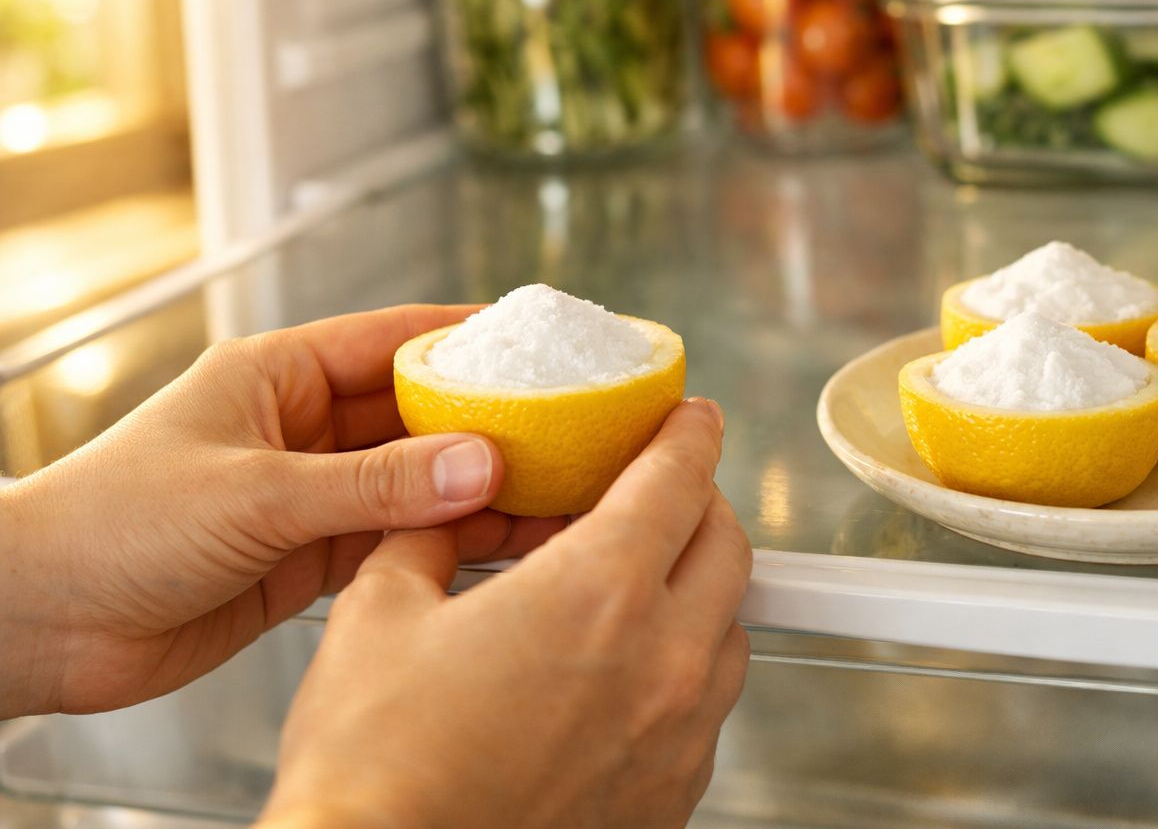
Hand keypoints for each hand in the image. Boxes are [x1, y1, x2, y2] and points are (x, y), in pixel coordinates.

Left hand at [0, 306, 563, 717]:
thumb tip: (478, 463)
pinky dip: (446, 542)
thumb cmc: (110, 524)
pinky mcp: (310, 556)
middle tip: (570, 426)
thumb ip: (373, 484)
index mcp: (280, 376)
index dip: (473, 334)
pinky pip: (396, 538)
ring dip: (477, 487)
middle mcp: (303, 428)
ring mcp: (310, 494)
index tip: (542, 338)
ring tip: (555, 489)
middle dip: (491, 419)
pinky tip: (499, 542)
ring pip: (416, 480)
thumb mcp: (256, 492)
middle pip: (419, 412)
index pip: (397, 338)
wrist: (42, 622)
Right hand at [259, 400, 751, 828]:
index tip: (691, 419)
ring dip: (699, 592)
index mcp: (598, 592)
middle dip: (701, 503)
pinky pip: (707, 712)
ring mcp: (677, 737)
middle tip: (663, 491)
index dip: (688, 435)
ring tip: (642, 586)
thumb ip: (428, 539)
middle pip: (726, 548)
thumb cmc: (376, 770)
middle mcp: (662, 661)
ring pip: (730, 632)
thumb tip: (446, 512)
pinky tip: (624, 676)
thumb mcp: (378, 615)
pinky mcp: (673, 798)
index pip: (679, 479)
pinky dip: (682, 672)